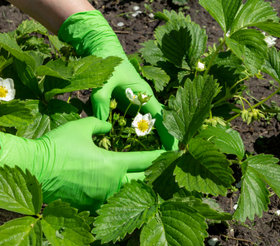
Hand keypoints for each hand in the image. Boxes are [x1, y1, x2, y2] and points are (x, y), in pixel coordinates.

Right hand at [0, 117, 163, 211]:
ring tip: (151, 184)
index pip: (147, 161)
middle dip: (157, 177)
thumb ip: (101, 125)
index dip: (163, 157)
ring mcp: (102, 199)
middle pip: (144, 183)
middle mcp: (113, 185)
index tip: (175, 155)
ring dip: (141, 189)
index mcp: (114, 164)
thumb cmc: (57, 146)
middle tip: (168, 172)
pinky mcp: (91, 207)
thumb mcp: (81, 128)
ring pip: (130, 196)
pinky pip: (112, 205)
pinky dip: (122, 201)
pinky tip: (126, 198)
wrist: (33, 169)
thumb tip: (110, 128)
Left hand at [58, 10, 176, 149]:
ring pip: (146, 125)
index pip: (162, 117)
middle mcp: (143, 100)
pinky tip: (135, 149)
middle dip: (164, 141)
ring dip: (151, 140)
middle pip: (157, 124)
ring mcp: (135, 104)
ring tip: (155, 159)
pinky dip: (135, 135)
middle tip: (168, 160)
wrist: (101, 50)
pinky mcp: (126, 106)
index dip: (170, 133)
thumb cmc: (106, 63)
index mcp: (144, 93)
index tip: (177, 148)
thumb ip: (101, 99)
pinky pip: (133, 123)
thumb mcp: (103, 81)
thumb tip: (102, 122)